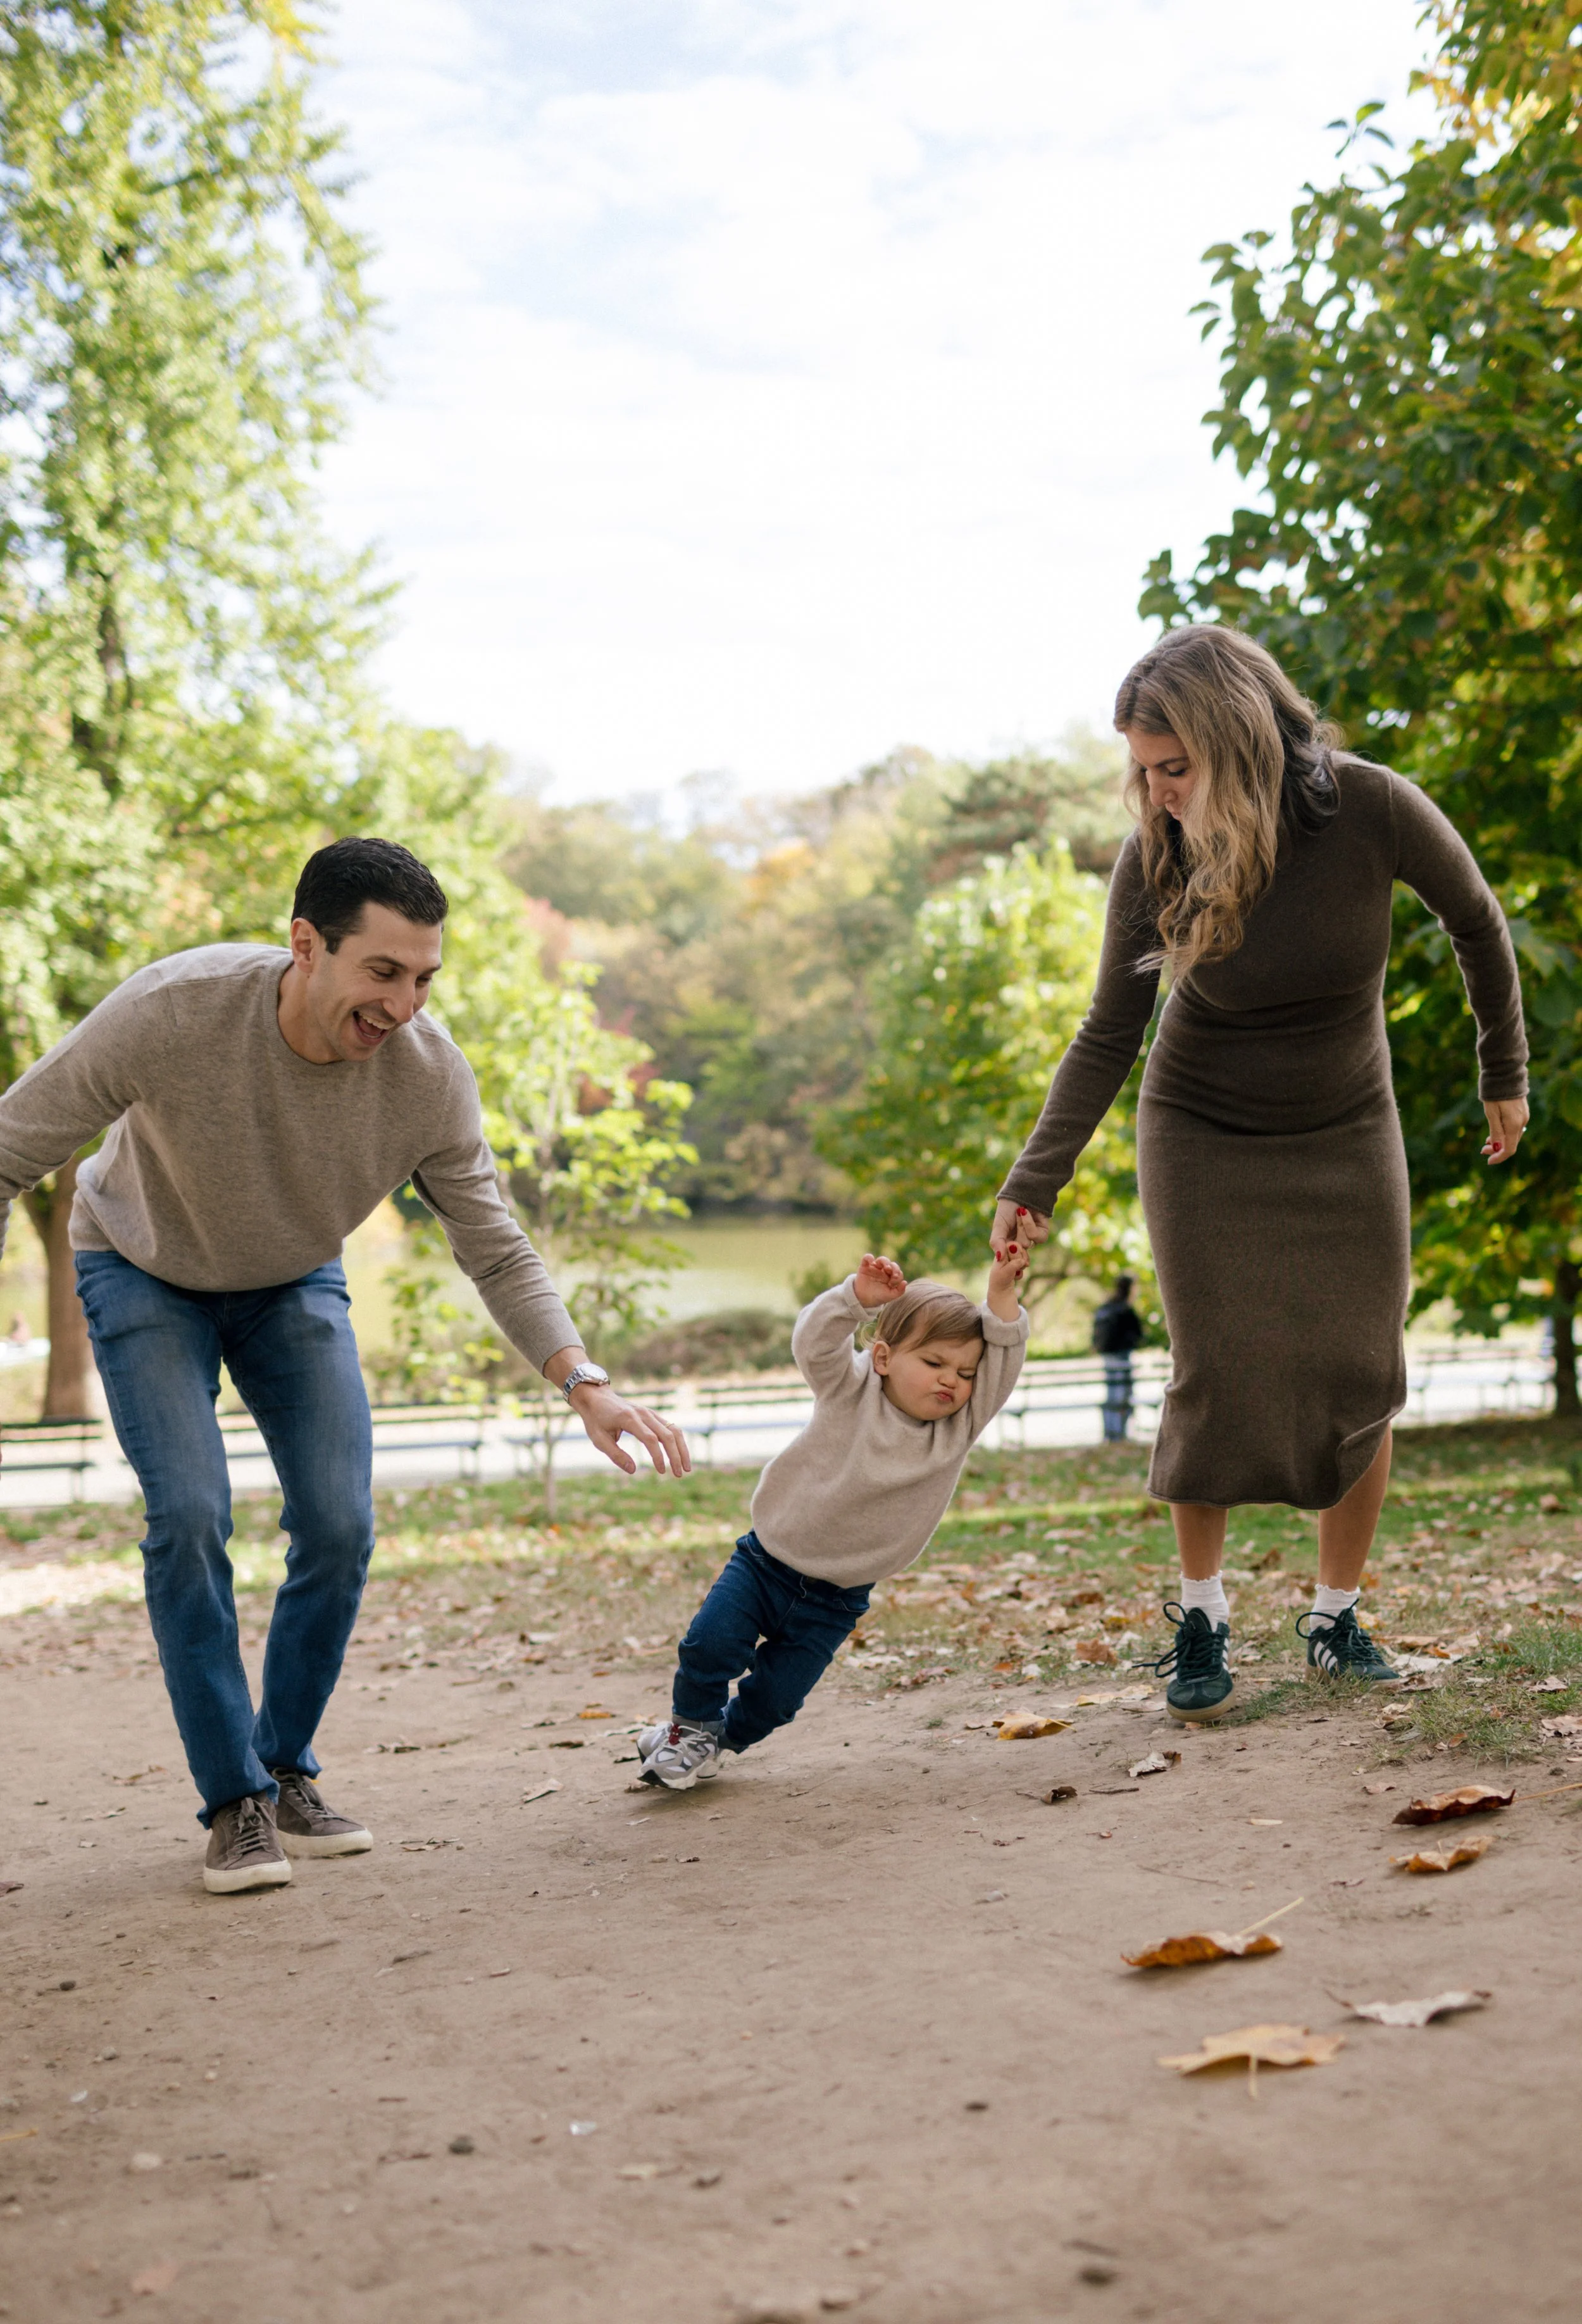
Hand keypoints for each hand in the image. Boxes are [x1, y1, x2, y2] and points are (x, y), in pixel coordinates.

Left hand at [569, 1381, 691, 1477]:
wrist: (596, 1397)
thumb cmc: (595, 1420)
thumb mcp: (599, 1440)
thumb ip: (616, 1456)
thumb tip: (633, 1470)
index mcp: (629, 1419)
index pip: (651, 1439)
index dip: (658, 1456)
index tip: (662, 1472)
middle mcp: (643, 1414)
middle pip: (667, 1434)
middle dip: (676, 1456)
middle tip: (679, 1474)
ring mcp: (649, 1412)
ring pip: (673, 1429)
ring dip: (682, 1448)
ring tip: (686, 1467)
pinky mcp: (652, 1414)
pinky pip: (670, 1426)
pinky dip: (677, 1441)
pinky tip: (679, 1454)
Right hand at [854, 1253, 905, 1308]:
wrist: (863, 1299)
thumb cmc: (878, 1297)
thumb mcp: (890, 1296)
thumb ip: (899, 1291)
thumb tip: (905, 1282)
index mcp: (891, 1277)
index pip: (898, 1272)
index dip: (897, 1276)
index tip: (892, 1284)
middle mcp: (884, 1271)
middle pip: (892, 1264)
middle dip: (894, 1268)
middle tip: (893, 1274)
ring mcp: (874, 1268)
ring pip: (882, 1259)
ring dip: (885, 1262)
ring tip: (886, 1268)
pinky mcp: (864, 1267)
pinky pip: (867, 1258)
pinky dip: (869, 1257)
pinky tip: (871, 1262)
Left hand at [987, 1238, 1027, 1317]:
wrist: (1001, 1291)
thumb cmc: (1000, 1281)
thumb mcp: (1006, 1272)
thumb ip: (1013, 1264)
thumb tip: (1022, 1259)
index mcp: (1000, 1253)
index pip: (1013, 1244)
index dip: (1018, 1251)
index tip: (1020, 1259)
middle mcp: (1005, 1253)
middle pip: (1019, 1248)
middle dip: (1022, 1257)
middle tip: (1020, 1267)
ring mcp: (1010, 1258)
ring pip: (1022, 1255)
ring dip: (1023, 1264)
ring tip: (1017, 1272)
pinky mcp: (1014, 1264)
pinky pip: (1023, 1261)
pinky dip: (1022, 1268)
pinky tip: (1017, 1275)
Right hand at [991, 1199, 1049, 1259]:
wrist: (1021, 1192)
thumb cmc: (1007, 1209)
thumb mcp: (998, 1225)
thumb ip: (996, 1242)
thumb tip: (998, 1258)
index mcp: (1007, 1245)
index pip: (1008, 1261)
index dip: (1007, 1259)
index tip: (1003, 1256)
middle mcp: (1020, 1244)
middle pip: (1017, 1255)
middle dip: (1013, 1242)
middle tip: (1011, 1232)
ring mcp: (1031, 1240)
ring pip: (1026, 1244)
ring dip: (1021, 1227)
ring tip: (1018, 1214)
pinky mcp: (1042, 1234)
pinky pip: (1036, 1237)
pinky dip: (1029, 1224)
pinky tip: (1025, 1213)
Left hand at [1481, 1097, 1528, 1165]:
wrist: (1505, 1073)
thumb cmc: (1494, 1093)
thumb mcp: (1491, 1113)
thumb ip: (1496, 1131)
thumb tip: (1497, 1148)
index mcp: (1514, 1124)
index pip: (1509, 1149)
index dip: (1499, 1157)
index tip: (1488, 1161)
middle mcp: (1522, 1122)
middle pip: (1511, 1143)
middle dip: (1498, 1150)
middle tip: (1482, 1149)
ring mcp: (1523, 1116)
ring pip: (1513, 1136)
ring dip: (1501, 1141)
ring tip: (1486, 1142)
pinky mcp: (1522, 1111)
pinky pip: (1514, 1128)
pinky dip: (1505, 1133)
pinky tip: (1496, 1132)